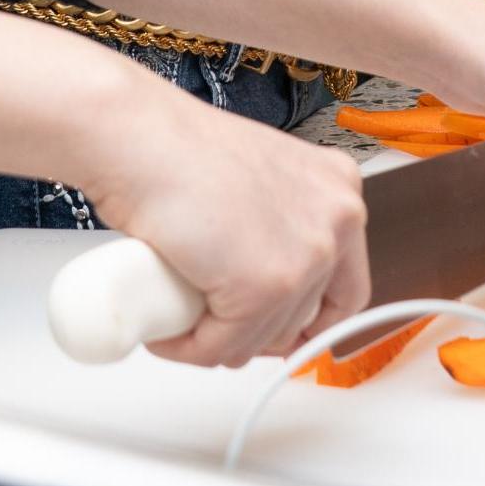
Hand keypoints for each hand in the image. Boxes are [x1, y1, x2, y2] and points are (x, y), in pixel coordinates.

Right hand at [73, 83, 367, 368]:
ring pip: (263, 339)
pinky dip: (189, 349)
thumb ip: (281, 223)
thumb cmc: (178, 147)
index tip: (271, 328)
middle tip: (213, 320)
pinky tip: (166, 331)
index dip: (306, 320)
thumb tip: (271, 280)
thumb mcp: (259, 180)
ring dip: (218, 340)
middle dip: (257, 331)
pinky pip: (223, 347)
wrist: (138, 136)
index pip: (346, 288)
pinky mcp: (264, 287)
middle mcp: (338, 220)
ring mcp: (306, 255)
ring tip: (182, 314)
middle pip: (307, 320)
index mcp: (339, 189)